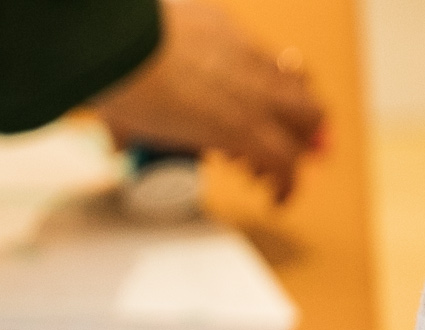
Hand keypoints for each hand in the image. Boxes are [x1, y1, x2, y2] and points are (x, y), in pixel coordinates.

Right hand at [91, 0, 324, 202]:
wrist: (122, 48)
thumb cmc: (117, 52)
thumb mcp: (133, 68)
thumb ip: (130, 103)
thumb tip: (119, 142)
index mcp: (225, 35)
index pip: (266, 63)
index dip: (267, 92)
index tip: (253, 113)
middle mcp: (249, 58)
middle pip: (299, 85)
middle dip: (296, 117)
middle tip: (276, 144)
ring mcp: (254, 91)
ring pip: (308, 119)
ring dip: (296, 146)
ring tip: (268, 174)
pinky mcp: (247, 127)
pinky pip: (287, 162)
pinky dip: (286, 184)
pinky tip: (277, 200)